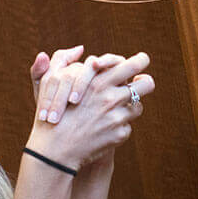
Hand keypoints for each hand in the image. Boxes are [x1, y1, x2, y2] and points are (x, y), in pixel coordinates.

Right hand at [26, 53, 153, 169]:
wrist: (53, 150)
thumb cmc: (50, 112)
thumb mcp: (51, 80)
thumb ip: (63, 58)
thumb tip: (79, 48)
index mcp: (99, 81)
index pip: (134, 64)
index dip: (141, 60)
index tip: (141, 60)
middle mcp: (111, 98)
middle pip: (147, 83)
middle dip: (146, 81)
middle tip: (142, 81)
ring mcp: (117, 118)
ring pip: (138, 107)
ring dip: (129, 107)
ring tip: (114, 109)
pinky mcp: (119, 135)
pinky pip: (127, 126)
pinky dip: (118, 126)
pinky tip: (103, 128)